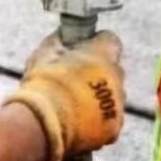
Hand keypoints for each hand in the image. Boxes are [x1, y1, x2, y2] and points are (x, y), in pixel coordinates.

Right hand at [4, 30, 123, 160]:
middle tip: (75, 82)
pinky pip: (110, 120)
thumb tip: (63, 34)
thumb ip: (60, 40)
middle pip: (113, 70)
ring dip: (99, 98)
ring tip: (74, 108)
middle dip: (98, 74)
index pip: (109, 40)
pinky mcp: (114, 126)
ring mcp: (118, 103)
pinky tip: (79, 124)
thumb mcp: (45, 53)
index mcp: (104, 52)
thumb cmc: (43, 84)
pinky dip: (98, 122)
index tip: (83, 52)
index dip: (95, 45)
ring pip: (113, 97)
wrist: (45, 121)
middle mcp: (117, 75)